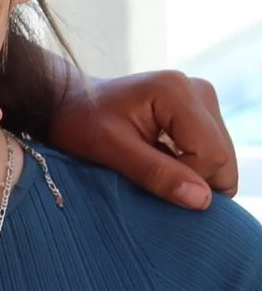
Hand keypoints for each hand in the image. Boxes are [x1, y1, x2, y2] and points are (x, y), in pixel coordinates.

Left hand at [54, 69, 236, 210]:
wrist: (68, 102)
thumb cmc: (79, 123)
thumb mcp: (110, 150)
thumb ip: (156, 173)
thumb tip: (202, 201)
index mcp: (176, 91)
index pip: (211, 155)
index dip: (186, 179)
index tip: (147, 177)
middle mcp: (198, 89)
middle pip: (223, 158)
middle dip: (193, 179)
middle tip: (149, 174)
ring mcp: (203, 98)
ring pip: (222, 159)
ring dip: (192, 174)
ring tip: (152, 163)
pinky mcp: (201, 111)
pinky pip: (214, 153)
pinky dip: (192, 165)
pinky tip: (161, 157)